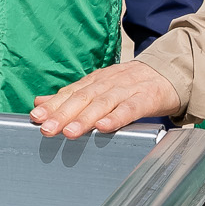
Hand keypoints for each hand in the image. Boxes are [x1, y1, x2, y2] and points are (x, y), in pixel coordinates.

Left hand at [30, 59, 184, 137]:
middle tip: (46, 128)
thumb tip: (40, 101)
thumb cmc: (130, 84)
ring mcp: (126, 90)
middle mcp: (107, 83)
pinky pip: (130, 109)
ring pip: (102, 104)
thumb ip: (70, 95)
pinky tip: (104, 127)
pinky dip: (116, 118)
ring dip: (84, 118)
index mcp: (94, 81)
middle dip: (62, 114)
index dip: (52, 105)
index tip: (35, 116)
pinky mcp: (145, 98)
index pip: (69, 93)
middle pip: (82, 99)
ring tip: (69, 132)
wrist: (169, 73)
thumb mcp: (98, 86)